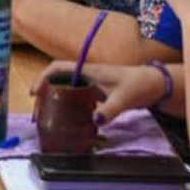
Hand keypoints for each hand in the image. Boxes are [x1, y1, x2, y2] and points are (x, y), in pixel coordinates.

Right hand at [34, 60, 167, 122]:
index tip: (35, 92)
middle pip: (58, 80)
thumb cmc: (138, 85)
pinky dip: (69, 107)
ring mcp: (92, 85)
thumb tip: (94, 121)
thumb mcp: (124, 98)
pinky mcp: (98, 94)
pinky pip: (77, 98)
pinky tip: (69, 121)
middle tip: (39, 111)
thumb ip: (109, 110)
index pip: (58, 67)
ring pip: (66, 89)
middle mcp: (86, 76)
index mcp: (88, 71)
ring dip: (55, 100)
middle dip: (45, 93)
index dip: (43, 77)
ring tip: (48, 117)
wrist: (154, 85)